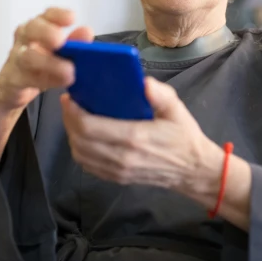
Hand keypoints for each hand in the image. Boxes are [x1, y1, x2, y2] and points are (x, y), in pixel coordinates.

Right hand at [0, 7, 93, 113]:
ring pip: (27, 56)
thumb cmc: (39, 63)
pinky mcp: (14, 78)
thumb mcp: (60, 51)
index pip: (47, 15)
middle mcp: (25, 38)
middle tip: (60, 40)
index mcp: (39, 27)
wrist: (13, 85)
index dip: (58, 15)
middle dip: (46, 33)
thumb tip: (87, 32)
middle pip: (31, 29)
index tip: (72, 18)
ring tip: (68, 70)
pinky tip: (60, 82)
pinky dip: (45, 80)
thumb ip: (74, 41)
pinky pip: (27, 77)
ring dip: (49, 62)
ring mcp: (17, 58)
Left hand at [61, 77, 251, 228]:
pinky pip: (88, 165)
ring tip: (74, 117)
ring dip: (72, 135)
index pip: (90, 127)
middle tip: (70, 103)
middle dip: (68, 120)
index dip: (73, 112)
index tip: (70, 97)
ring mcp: (118, 171)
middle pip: (79, 140)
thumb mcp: (177, 109)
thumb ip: (160, 95)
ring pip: (80, 154)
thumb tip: (143, 82)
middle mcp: (122, 157)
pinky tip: (83, 136)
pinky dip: (80, 150)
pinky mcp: (117, 178)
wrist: (193, 170)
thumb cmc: (183, 136)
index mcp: (134, 137)